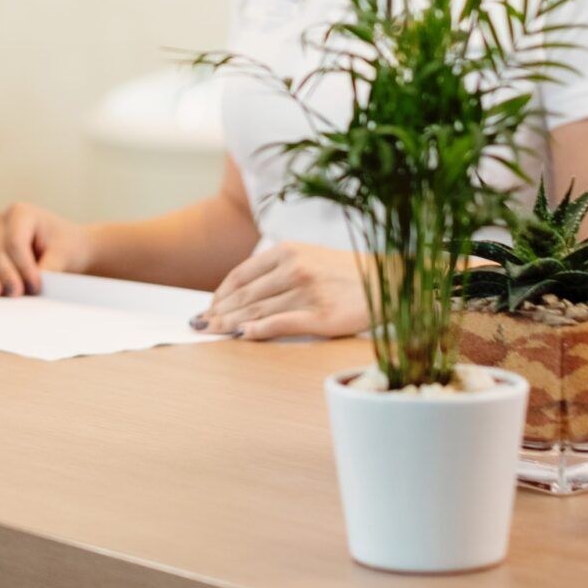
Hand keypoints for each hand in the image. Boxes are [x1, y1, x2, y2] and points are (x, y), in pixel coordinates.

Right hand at [0, 202, 94, 296]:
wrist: (70, 249)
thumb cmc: (68, 246)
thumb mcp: (62, 254)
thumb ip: (46, 268)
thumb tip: (29, 287)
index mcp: (21, 213)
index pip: (15, 242)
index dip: (23, 266)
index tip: (36, 285)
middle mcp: (2, 222)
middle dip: (6, 274)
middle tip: (17, 293)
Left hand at [195, 242, 368, 340]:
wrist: (388, 282)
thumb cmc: (345, 273)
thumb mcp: (309, 257)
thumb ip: (277, 270)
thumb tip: (243, 294)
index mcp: (288, 251)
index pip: (242, 274)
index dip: (221, 293)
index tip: (209, 307)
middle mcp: (295, 268)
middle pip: (246, 294)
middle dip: (219, 312)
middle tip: (199, 325)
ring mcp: (307, 292)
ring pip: (258, 310)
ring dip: (230, 323)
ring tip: (212, 332)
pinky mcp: (321, 316)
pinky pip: (282, 323)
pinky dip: (259, 329)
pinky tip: (242, 335)